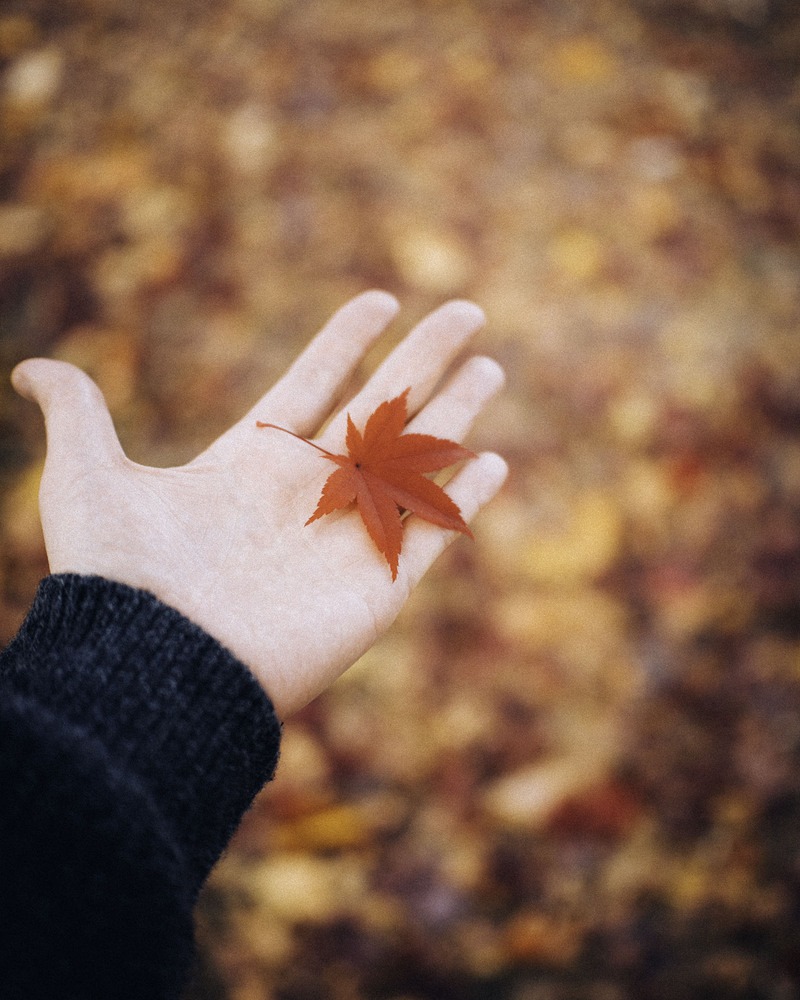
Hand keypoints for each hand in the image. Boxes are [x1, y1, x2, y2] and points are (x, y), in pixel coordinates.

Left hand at [12, 292, 506, 717]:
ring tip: (491, 366)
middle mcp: (307, 492)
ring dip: (457, 412)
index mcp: (251, 461)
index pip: (313, 383)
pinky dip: (467, 499)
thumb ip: (77, 413)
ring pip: (417, 460)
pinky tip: (493, 461)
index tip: (380, 298)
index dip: (347, 340)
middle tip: (467, 310)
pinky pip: (435, 532)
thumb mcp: (87, 476)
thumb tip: (29, 366)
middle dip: (426, 357)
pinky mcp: (379, 585)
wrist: (159, 665)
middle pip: (382, 407)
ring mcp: (347, 536)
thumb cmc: (122, 573)